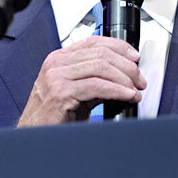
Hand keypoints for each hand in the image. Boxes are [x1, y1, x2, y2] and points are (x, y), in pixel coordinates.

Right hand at [17, 36, 145, 126]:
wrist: (37, 135)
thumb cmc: (55, 116)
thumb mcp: (77, 91)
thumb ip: (96, 79)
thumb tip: (124, 75)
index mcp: (60, 58)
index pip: (94, 41)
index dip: (119, 47)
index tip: (135, 58)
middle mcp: (56, 63)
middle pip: (101, 54)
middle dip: (127, 66)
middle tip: (140, 80)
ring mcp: (56, 77)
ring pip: (101, 67)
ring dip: (125, 79)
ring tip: (135, 91)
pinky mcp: (61, 92)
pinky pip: (97, 86)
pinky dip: (117, 90)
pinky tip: (127, 96)